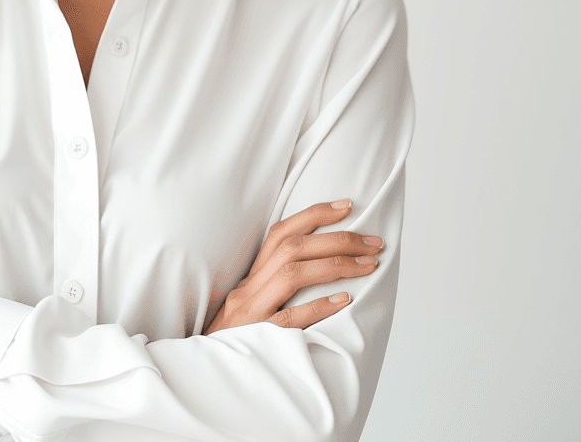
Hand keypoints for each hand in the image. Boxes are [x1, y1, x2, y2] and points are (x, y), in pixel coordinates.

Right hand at [203, 200, 381, 334]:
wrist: (207, 375)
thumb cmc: (238, 338)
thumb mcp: (252, 304)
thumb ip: (277, 285)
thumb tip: (322, 265)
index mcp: (251, 276)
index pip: (281, 233)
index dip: (314, 214)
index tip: (347, 206)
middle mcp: (249, 287)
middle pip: (292, 249)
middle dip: (337, 240)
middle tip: (373, 242)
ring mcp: (252, 312)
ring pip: (292, 275)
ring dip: (334, 265)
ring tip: (368, 265)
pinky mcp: (257, 338)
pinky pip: (288, 319)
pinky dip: (317, 306)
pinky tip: (344, 301)